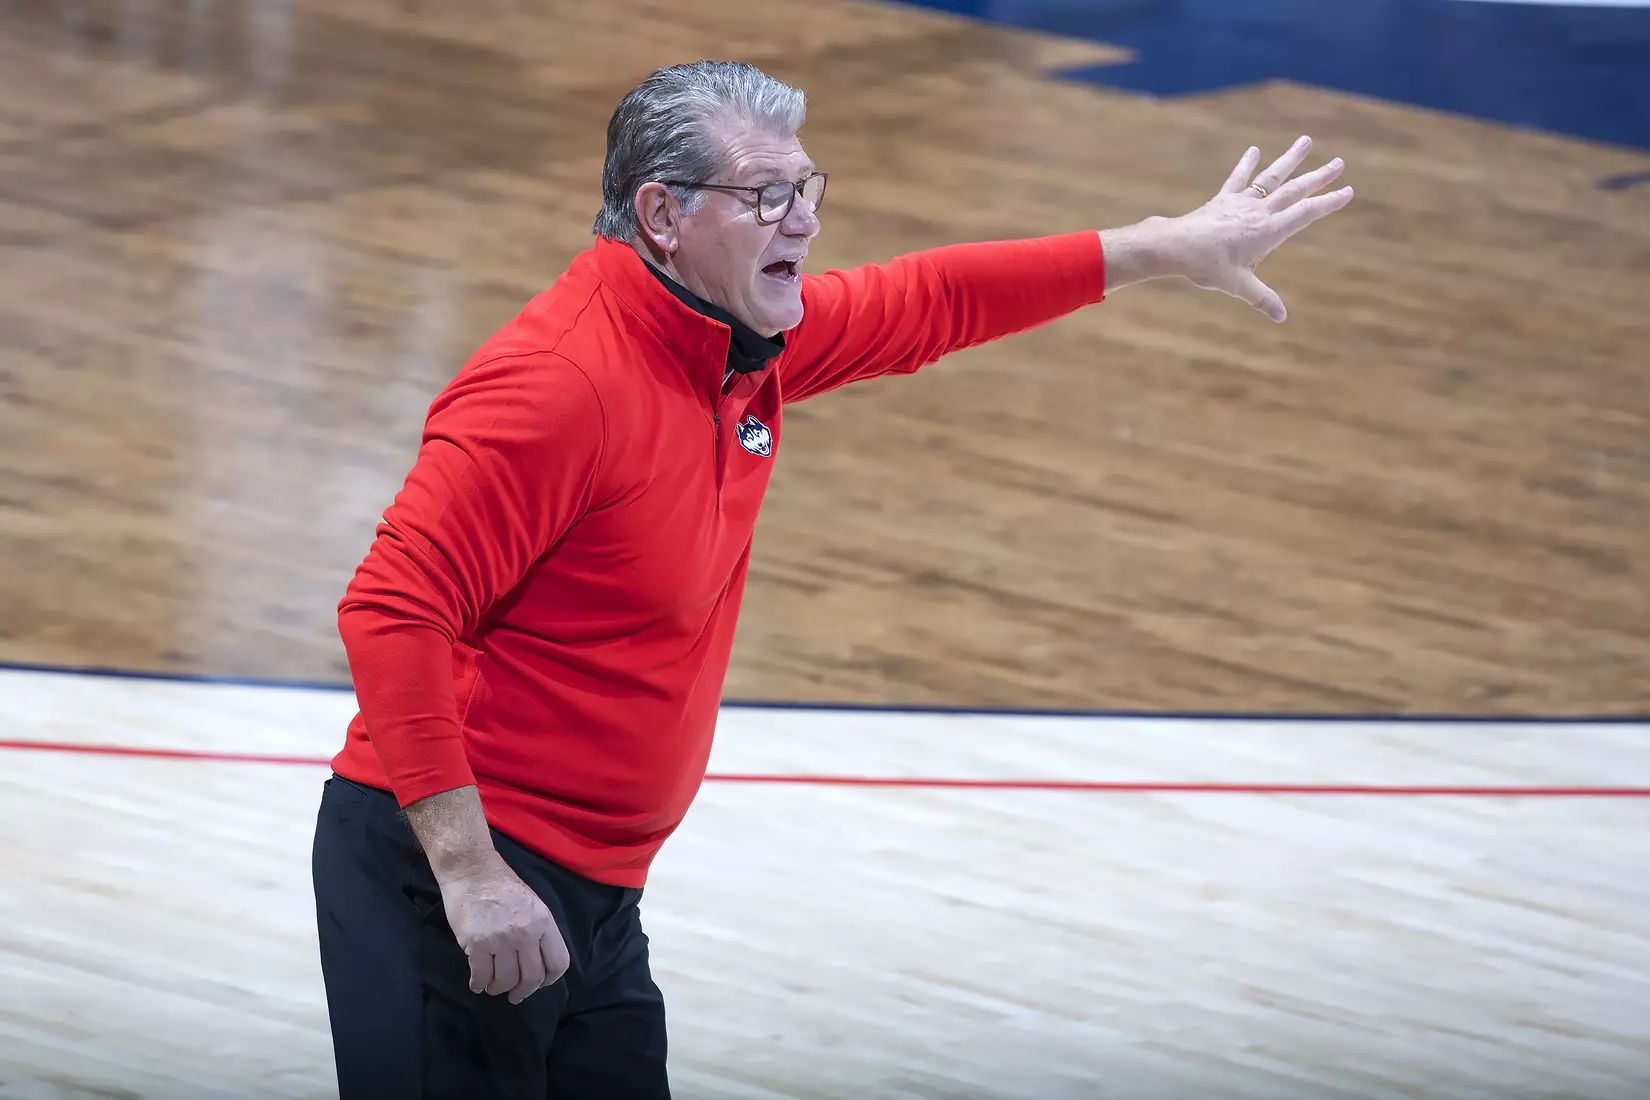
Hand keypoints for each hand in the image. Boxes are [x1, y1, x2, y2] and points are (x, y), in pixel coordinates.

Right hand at [438, 853, 569, 1003]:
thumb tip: (537, 962)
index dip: (549, 980)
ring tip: (493, 987)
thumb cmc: (502, 886)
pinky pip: (481, 975)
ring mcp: (502, 939)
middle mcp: (526, 933)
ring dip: (498, 988)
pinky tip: (477, 983)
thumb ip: (538, 932)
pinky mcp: (477, 943)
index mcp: (544, 923)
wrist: (472, 870)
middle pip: (532, 977)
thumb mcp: (533, 905)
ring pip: (505, 980)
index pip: (558, 963)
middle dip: (523, 992)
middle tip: (515, 996)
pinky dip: (478, 984)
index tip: (538, 984)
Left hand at [1168, 136, 1352, 321]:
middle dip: (1319, 177)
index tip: (1347, 191)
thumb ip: (1262, 299)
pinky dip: (1246, 164)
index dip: (1328, 202)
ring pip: (1272, 177)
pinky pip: (1238, 179)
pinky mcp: (1223, 199)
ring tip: (1306, 140)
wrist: (1176, 246)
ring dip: (1290, 159)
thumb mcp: (1238, 286)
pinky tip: (1254, 150)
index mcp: (1268, 231)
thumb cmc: (1207, 267)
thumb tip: (1281, 317)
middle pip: (1295, 190)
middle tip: (1339, 162)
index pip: (1306, 213)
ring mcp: (1241, 202)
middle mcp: (1259, 212)